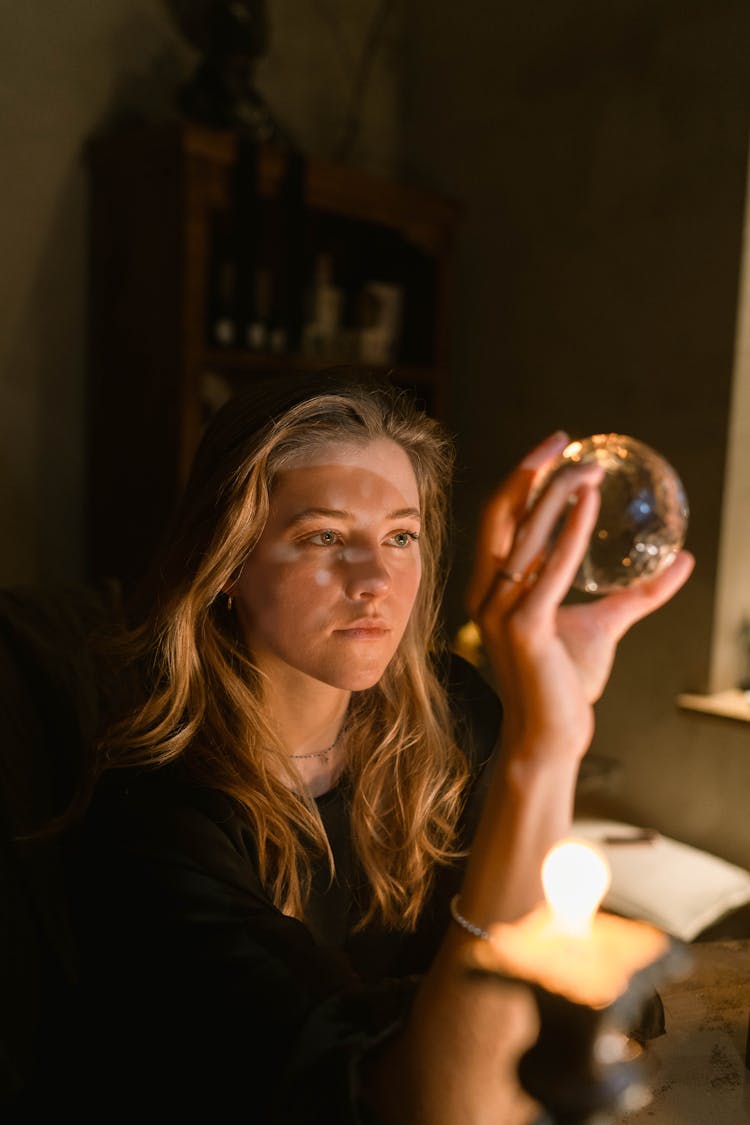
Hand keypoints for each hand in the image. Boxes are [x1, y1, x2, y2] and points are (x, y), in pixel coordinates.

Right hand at [465, 432, 693, 756]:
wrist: (549, 737)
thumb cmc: (567, 685)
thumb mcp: (603, 626)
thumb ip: (637, 595)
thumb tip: (683, 562)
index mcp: (495, 591)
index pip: (501, 523)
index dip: (522, 482)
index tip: (553, 452)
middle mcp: (489, 595)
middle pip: (500, 516)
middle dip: (528, 471)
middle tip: (562, 439)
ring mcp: (502, 611)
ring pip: (523, 535)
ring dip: (555, 494)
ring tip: (586, 468)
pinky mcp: (523, 626)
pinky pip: (549, 568)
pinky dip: (568, 531)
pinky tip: (588, 503)